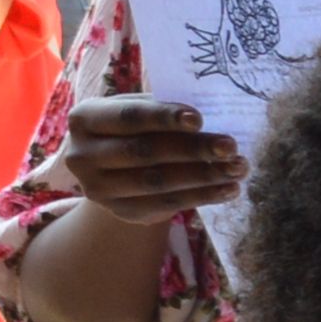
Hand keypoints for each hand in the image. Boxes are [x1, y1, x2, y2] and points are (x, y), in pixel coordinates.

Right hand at [50, 94, 245, 228]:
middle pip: (144, 153)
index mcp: (85, 119)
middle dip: (192, 149)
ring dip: (203, 176)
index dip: (164, 117)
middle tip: (231, 146)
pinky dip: (201, 197)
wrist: (108, 167)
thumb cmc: (130, 127)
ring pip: (157, 183)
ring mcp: (98, 189)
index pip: (128, 117)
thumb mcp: (134, 109)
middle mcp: (82, 156)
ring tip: (238, 168)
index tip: (200, 118)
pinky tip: (227, 189)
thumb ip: (160, 109)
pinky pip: (165, 205)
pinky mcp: (121, 212)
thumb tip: (211, 113)